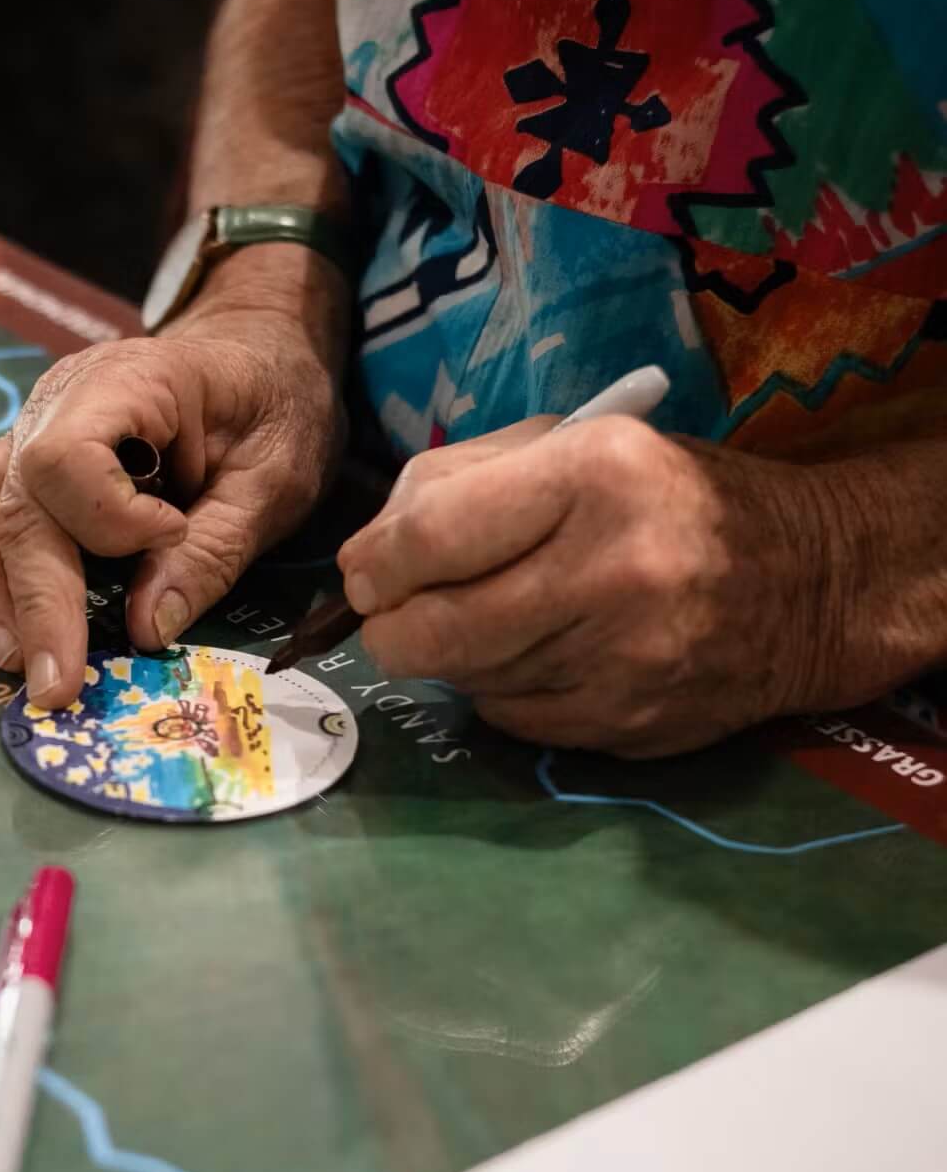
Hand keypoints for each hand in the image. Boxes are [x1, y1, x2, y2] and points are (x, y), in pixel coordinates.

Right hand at [0, 306, 344, 708]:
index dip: (107, 519)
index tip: (171, 539)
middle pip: (16, 504)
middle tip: (58, 687)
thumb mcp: (277, 477)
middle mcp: (57, 402)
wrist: (255, 354)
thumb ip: (215, 550)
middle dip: (35, 603)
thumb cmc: (274, 405)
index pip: (67, 457)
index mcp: (128, 384)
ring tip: (17, 664)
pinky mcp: (23, 463)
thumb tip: (147, 629)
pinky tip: (8, 630)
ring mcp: (30, 431)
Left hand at [336, 415, 838, 756]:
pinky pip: (508, 717)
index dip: (372, 563)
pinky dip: (497, 689)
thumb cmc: (669, 496)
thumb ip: (465, 479)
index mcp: (594, 478)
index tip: (361, 570)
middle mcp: (610, 573)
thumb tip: (373, 551)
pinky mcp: (626, 726)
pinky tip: (533, 654)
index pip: (430, 539)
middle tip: (388, 612)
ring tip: (483, 617)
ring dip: (448, 654)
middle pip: (431, 632)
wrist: (810, 581)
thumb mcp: (579, 445)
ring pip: (464, 680)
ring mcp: (622, 662)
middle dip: (385, 626)